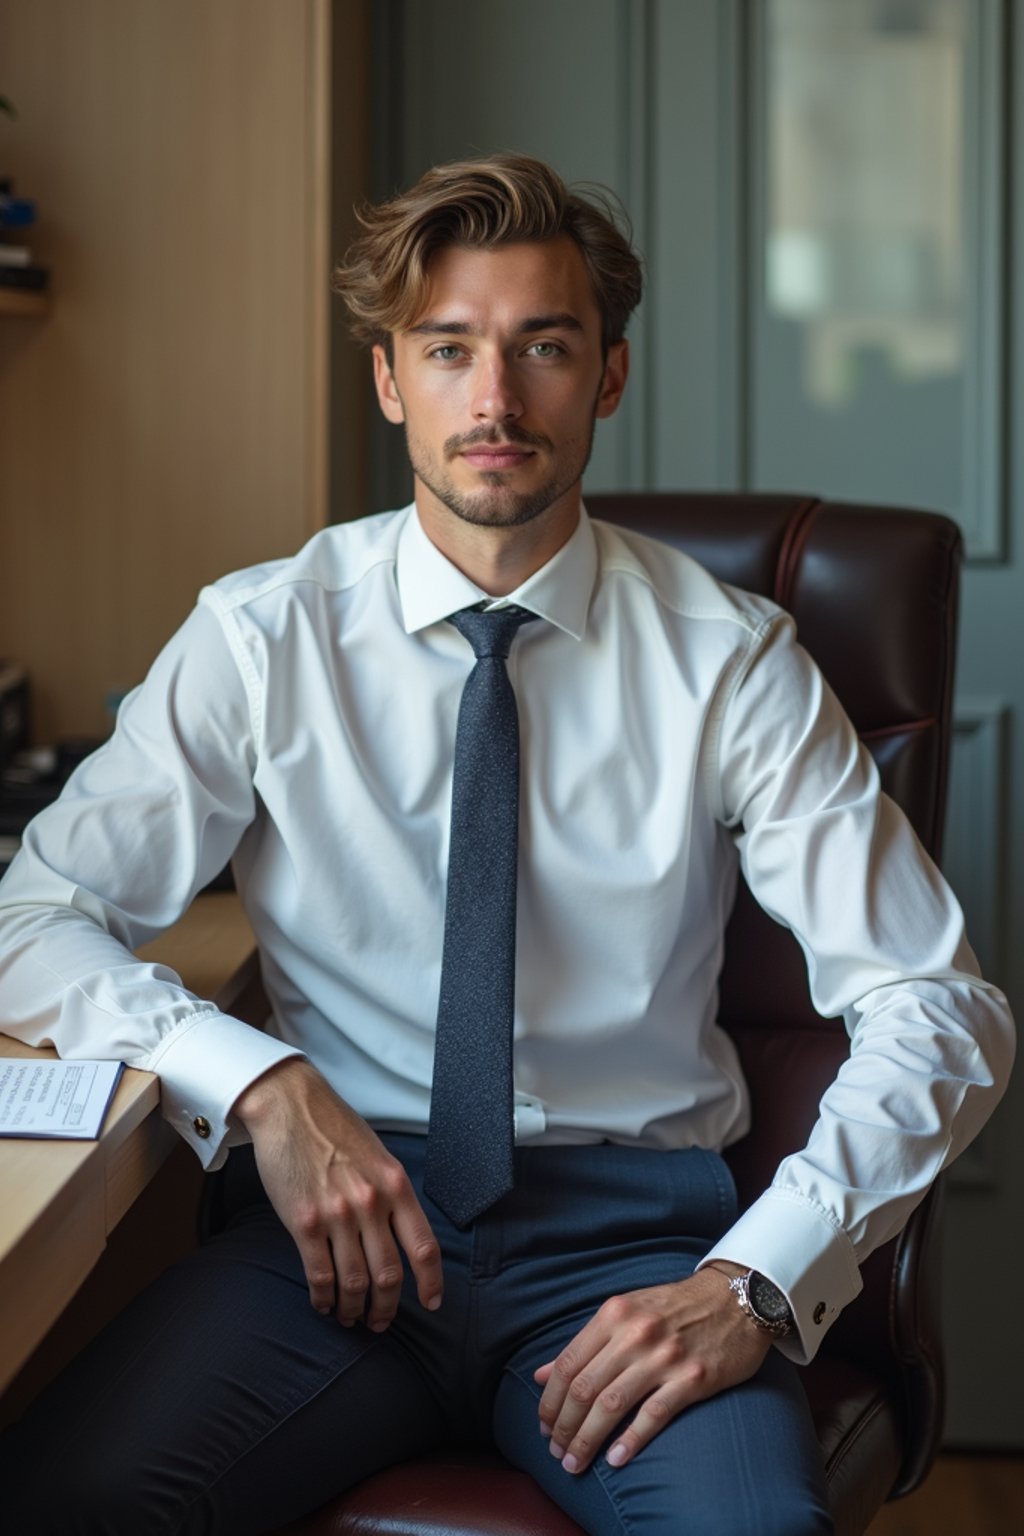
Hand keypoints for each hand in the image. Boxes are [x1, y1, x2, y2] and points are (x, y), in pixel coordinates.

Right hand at [232, 1058, 442, 1329]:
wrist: (291, 1106)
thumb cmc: (334, 1128)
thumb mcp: (378, 1156)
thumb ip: (391, 1193)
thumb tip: (398, 1234)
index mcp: (396, 1185)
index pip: (424, 1246)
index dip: (431, 1282)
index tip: (431, 1303)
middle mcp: (372, 1202)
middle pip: (390, 1275)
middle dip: (387, 1307)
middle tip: (380, 1321)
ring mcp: (338, 1214)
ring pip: (355, 1282)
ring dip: (353, 1309)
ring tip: (350, 1317)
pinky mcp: (304, 1223)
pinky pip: (320, 1275)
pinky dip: (324, 1298)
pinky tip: (324, 1304)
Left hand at [534, 1265, 770, 1474]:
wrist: (736, 1299)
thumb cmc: (675, 1308)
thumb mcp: (626, 1312)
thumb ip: (585, 1344)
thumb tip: (541, 1376)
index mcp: (614, 1314)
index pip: (568, 1363)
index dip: (550, 1400)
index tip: (543, 1425)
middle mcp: (635, 1333)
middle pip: (584, 1388)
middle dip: (564, 1426)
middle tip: (556, 1452)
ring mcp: (664, 1356)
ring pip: (612, 1405)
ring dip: (587, 1440)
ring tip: (575, 1463)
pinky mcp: (693, 1378)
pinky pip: (653, 1415)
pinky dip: (630, 1441)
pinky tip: (615, 1459)